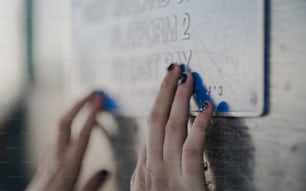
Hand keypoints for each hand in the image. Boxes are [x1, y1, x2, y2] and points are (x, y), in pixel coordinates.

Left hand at [27, 92, 108, 190]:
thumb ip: (93, 183)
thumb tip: (105, 171)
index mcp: (68, 166)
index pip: (82, 135)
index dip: (92, 115)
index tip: (99, 101)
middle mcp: (56, 156)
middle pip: (65, 122)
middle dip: (79, 103)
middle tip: (92, 92)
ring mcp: (48, 153)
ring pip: (59, 124)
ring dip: (73, 109)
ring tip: (86, 100)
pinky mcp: (46, 154)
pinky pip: (57, 132)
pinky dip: (68, 120)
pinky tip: (73, 119)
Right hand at [130, 64, 212, 190]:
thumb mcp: (149, 190)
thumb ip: (150, 167)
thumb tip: (151, 144)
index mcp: (143, 170)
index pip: (148, 128)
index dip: (157, 102)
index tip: (165, 85)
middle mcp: (152, 167)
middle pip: (155, 120)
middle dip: (164, 91)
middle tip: (173, 69)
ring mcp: (168, 174)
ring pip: (171, 127)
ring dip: (180, 99)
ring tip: (188, 78)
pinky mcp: (189, 183)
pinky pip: (192, 148)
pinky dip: (200, 125)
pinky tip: (207, 107)